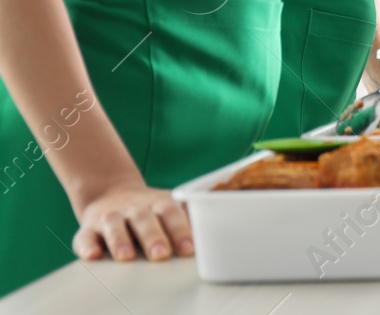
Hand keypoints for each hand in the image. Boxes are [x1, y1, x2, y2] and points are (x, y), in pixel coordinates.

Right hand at [73, 180, 192, 262]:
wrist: (111, 192)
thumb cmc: (151, 210)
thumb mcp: (171, 208)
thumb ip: (192, 217)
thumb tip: (224, 225)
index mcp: (160, 204)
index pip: (173, 214)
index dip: (181, 231)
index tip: (190, 250)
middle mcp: (136, 208)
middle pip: (145, 220)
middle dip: (154, 237)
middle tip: (162, 255)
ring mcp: (111, 217)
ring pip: (115, 226)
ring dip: (121, 241)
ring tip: (127, 258)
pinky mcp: (88, 228)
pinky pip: (84, 237)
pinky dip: (87, 245)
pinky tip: (92, 255)